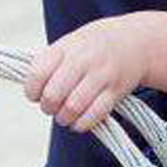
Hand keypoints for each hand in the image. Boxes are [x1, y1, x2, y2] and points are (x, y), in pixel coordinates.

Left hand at [24, 15, 150, 131]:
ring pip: (73, 107)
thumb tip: (32, 90)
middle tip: (50, 107)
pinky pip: (94, 115)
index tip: (34, 95)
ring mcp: (101, 75)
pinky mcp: (115, 91)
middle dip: (47, 107)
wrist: (135, 42)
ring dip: (63, 118)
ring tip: (63, 116)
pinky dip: (82, 124)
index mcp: (65, 47)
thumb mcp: (68, 44)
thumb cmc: (93, 47)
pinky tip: (78, 121)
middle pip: (53, 94)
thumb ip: (48, 63)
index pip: (38, 73)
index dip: (32, 90)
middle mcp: (83, 60)